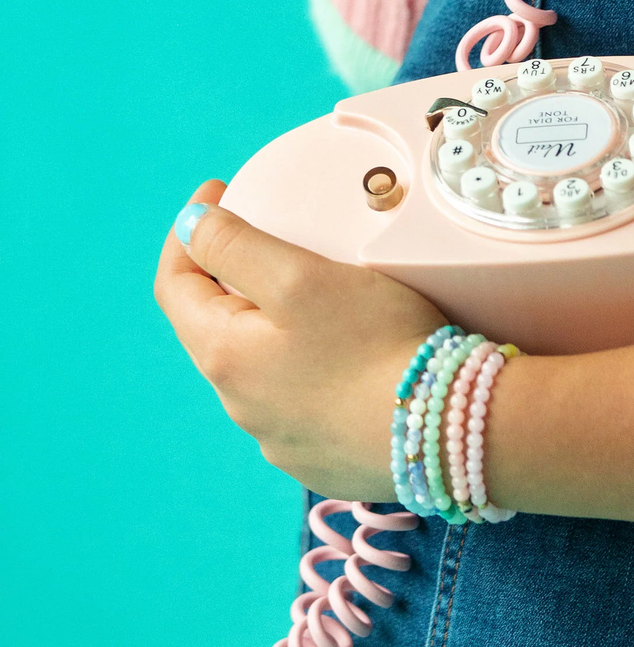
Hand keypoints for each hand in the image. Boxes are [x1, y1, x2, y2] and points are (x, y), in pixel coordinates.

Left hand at [154, 183, 443, 498]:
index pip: (175, 287)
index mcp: (224, 358)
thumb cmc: (375, 345)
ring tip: (315, 290)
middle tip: (268, 234)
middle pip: (215, 325)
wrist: (445, 429)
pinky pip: (298, 399)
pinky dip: (308, 364)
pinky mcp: (321, 455)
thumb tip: (190, 225)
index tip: (217, 191)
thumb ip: (236, 246)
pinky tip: (346, 350)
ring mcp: (281, 438)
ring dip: (272, 323)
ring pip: (259, 364)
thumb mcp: (300, 277)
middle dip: (231, 276)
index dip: (187, 232)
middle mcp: (242, 407)